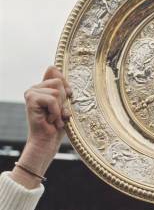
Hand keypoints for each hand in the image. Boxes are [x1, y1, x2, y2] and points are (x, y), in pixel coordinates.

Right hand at [10, 67, 71, 187]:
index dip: (66, 88)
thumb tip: (53, 66)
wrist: (46, 143)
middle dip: (64, 100)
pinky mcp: (30, 99)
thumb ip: (60, 87)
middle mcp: (34, 88)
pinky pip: (52, 99)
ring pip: (57, 91)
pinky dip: (56, 112)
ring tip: (54, 119)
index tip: (66, 101)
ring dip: (60, 109)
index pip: (57, 74)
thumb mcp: (63, 105)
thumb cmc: (57, 127)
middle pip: (59, 82)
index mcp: (42, 87)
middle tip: (58, 114)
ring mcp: (31, 93)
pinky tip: (51, 121)